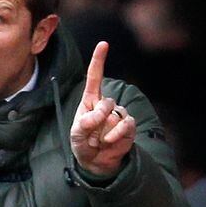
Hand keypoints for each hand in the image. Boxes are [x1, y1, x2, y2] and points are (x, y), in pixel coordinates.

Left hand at [70, 41, 135, 177]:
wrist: (96, 162)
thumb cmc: (83, 143)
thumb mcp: (76, 134)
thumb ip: (85, 123)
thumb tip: (100, 115)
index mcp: (90, 101)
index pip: (95, 77)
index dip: (98, 60)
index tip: (103, 44)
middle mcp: (106, 104)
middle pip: (105, 103)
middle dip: (96, 120)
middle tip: (91, 134)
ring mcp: (119, 113)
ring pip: (114, 116)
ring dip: (103, 132)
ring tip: (99, 140)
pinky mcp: (129, 125)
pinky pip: (125, 125)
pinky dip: (115, 136)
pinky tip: (108, 143)